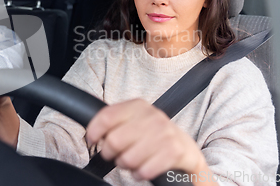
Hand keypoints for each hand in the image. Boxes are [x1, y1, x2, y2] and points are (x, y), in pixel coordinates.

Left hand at [86, 99, 209, 181]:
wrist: (186, 148)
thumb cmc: (153, 135)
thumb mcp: (135, 120)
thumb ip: (115, 121)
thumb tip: (92, 133)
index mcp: (138, 106)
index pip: (106, 116)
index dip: (94, 131)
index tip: (93, 140)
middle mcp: (152, 116)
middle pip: (114, 140)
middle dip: (110, 153)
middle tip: (116, 154)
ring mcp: (164, 133)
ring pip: (127, 158)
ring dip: (125, 165)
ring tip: (131, 161)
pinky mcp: (173, 152)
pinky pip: (143, 171)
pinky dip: (138, 174)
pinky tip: (142, 169)